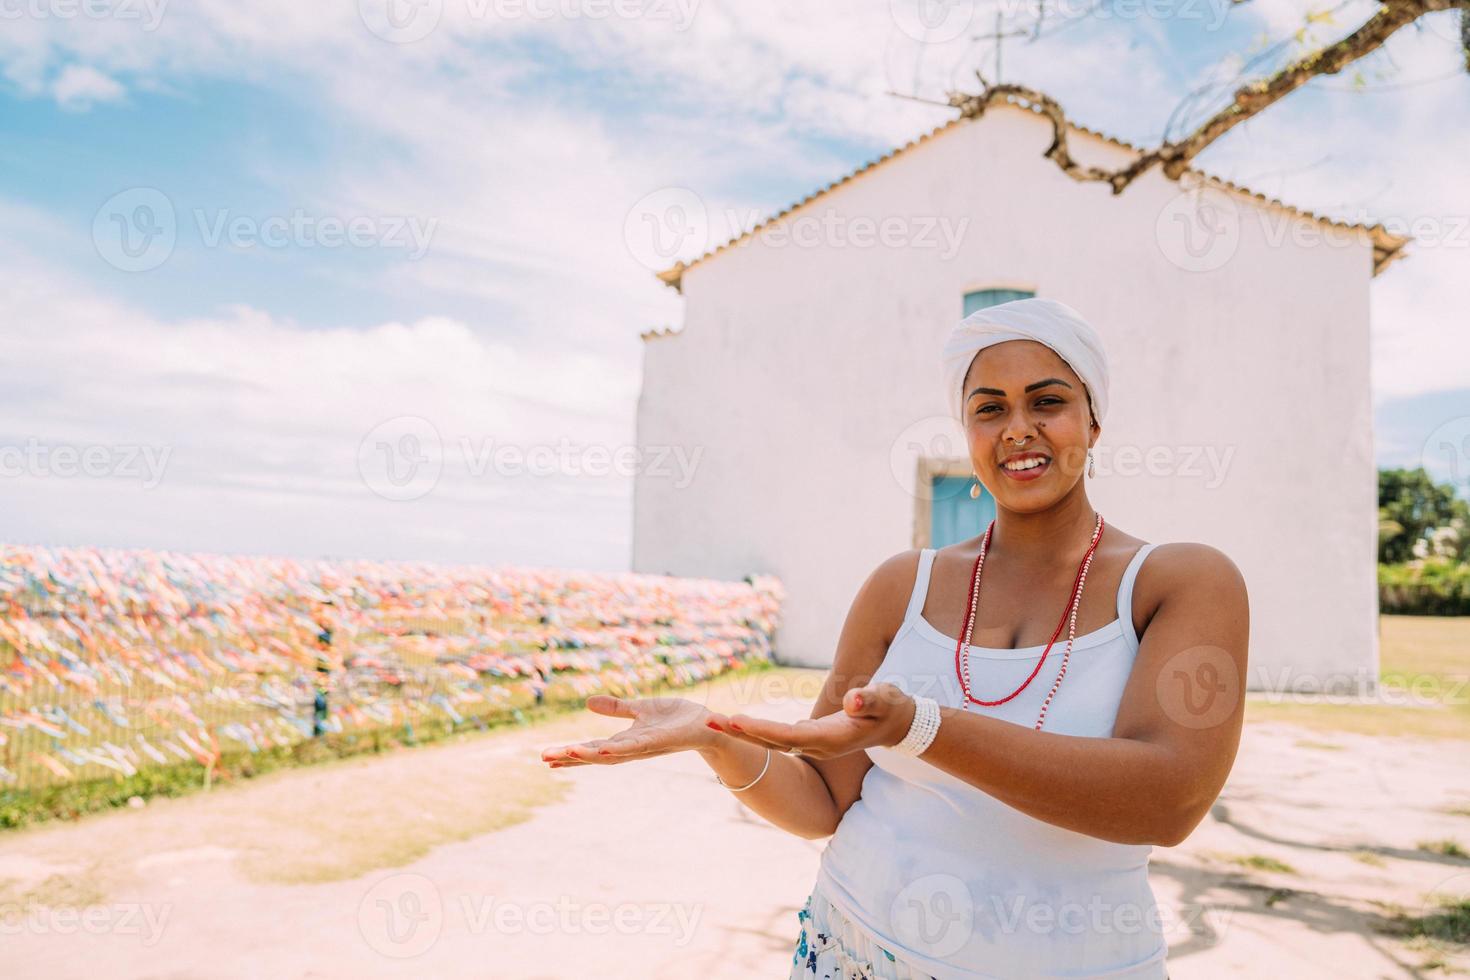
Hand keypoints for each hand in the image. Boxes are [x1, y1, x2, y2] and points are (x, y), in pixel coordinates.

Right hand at [540, 695, 719, 767]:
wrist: (708, 725)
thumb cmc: (675, 719)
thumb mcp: (640, 709)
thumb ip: (617, 708)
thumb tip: (588, 703)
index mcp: (625, 740)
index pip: (592, 748)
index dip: (570, 753)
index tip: (545, 758)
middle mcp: (632, 748)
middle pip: (596, 756)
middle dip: (571, 758)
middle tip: (545, 758)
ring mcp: (645, 747)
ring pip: (612, 755)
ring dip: (589, 756)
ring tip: (566, 753)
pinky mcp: (661, 741)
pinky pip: (637, 747)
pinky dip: (618, 749)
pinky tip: (602, 749)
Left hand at [707, 682, 915, 760]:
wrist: (898, 725)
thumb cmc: (891, 708)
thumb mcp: (885, 700)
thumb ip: (869, 700)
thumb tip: (852, 700)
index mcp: (829, 738)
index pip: (788, 735)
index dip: (761, 729)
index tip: (735, 721)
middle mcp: (816, 745)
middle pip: (771, 741)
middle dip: (740, 732)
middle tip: (708, 723)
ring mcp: (812, 743)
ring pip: (771, 740)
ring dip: (742, 732)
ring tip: (712, 722)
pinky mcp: (809, 737)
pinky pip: (776, 737)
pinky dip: (754, 730)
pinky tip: (736, 725)